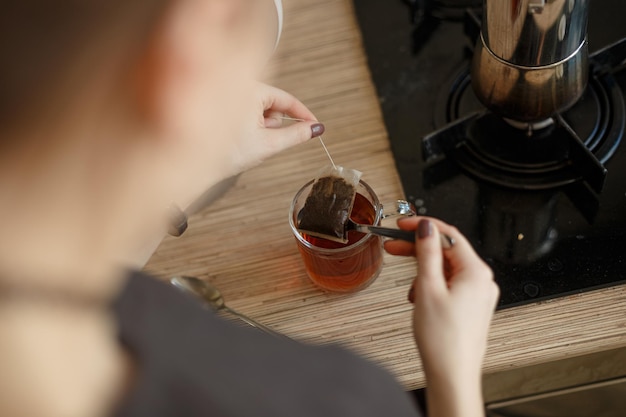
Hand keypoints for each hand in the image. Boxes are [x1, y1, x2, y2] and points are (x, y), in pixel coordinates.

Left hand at [231, 83, 323, 172]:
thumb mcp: (268, 144)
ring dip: (261, 125)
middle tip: (263, 140)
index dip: (303, 114)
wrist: (195, 163)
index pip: (286, 99)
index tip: (314, 125)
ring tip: (245, 140)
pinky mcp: (223, 102)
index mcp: (251, 90)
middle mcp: (239, 86)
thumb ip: (296, 135)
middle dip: (273, 123)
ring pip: (260, 108)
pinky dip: (249, 124)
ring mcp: (230, 93)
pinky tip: (238, 137)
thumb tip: (315, 128)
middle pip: (273, 104)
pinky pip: (247, 110)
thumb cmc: (226, 153)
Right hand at [385, 217, 498, 416]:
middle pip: (447, 251)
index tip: (402, 224)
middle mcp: (481, 281)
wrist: (452, 375)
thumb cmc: (443, 340)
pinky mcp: (471, 306)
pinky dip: (431, 286)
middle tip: (393, 246)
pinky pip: (449, 284)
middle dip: (419, 248)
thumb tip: (426, 228)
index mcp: (476, 272)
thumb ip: (427, 253)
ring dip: (424, 271)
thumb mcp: (428, 288)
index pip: (449, 235)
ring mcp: (477, 295)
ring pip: (446, 269)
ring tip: (410, 287)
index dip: (423, 226)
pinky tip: (419, 298)